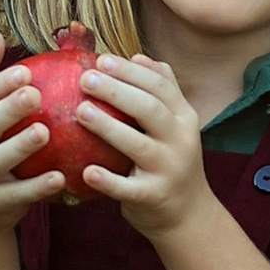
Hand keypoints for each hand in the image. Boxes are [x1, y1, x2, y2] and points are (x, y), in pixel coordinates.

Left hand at [77, 54, 212, 235]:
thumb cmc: (170, 160)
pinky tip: (87, 171)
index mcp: (184, 117)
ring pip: (139, 145)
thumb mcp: (175, 124)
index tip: (101, 59)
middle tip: (85, 78)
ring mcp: (169, 169)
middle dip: (117, 91)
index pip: (159, 85)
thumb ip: (163, 89)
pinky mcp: (154, 196)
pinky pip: (129, 188)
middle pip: (150, 109)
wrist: (188, 213)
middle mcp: (181, 140)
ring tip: (81, 111)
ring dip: (109, 127)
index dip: (130, 71)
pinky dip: (109, 181)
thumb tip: (137, 56)